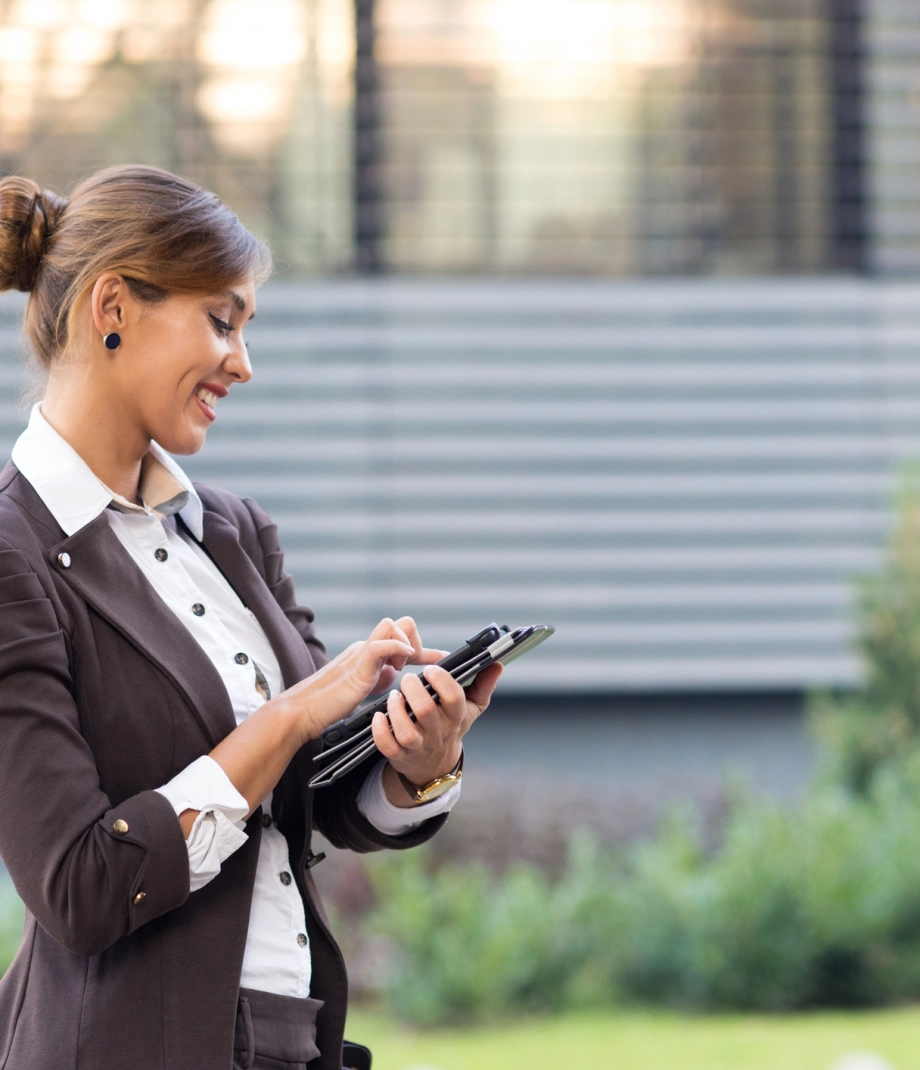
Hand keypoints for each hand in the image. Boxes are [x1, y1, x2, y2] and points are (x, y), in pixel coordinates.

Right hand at [279, 616, 445, 744]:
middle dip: (414, 641)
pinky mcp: (357, 667)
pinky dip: (396, 648)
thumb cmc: (328, 705)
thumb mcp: (363, 689)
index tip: (444, 659)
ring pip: (391, 624)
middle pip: (400, 622)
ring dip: (405, 643)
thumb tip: (395, 673)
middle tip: (409, 668)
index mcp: (369, 654)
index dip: (425, 649)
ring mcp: (361, 655)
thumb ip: (379, 677)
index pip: (401, 637)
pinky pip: (379, 645)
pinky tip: (400, 665)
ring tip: (400, 668)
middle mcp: (366, 648)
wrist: (301, 713)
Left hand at [372, 660, 502, 805]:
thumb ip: (483, 685)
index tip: (431, 668)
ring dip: (396, 710)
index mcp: (456, 717)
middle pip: (425, 711)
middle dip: (413, 690)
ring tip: (393, 695)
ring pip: (406, 732)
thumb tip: (497, 665)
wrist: (436, 765)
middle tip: (407, 679)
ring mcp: (419, 746)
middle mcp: (438, 732)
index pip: (454, 697)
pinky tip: (378, 716)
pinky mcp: (400, 756)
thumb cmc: (451, 727)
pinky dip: (380, 731)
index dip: (441, 680)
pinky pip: (388, 747)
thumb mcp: (471, 708)